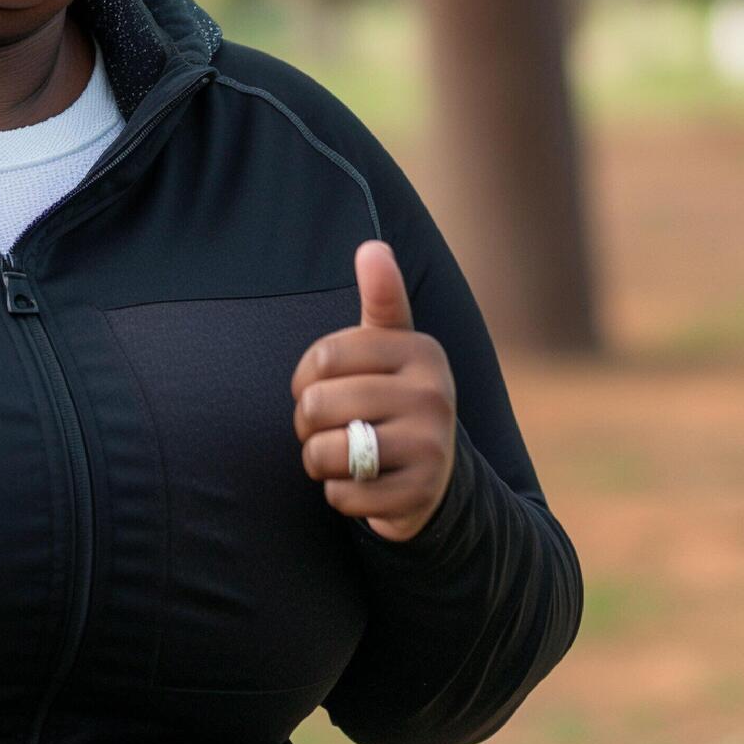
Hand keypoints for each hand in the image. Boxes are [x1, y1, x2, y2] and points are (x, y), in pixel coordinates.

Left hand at [292, 240, 458, 542]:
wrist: (438, 476)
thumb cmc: (395, 399)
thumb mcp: (392, 348)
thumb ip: (381, 300)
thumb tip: (372, 247)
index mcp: (421, 351)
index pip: (323, 358)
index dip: (305, 378)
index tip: (322, 386)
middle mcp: (434, 395)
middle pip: (317, 405)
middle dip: (308, 424)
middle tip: (330, 428)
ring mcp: (431, 447)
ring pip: (325, 452)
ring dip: (318, 461)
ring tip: (341, 456)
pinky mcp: (420, 495)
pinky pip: (342, 496)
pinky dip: (339, 496)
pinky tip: (364, 485)